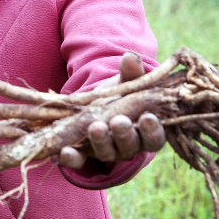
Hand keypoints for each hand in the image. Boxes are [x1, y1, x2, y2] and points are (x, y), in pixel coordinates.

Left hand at [58, 52, 164, 170]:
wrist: (99, 108)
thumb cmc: (122, 97)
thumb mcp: (127, 84)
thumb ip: (131, 74)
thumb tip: (130, 57)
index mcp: (145, 132)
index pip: (154, 137)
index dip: (152, 130)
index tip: (148, 117)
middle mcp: (129, 146)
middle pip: (129, 145)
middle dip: (123, 134)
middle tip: (118, 122)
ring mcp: (107, 152)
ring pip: (106, 152)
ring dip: (100, 141)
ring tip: (95, 127)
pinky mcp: (85, 155)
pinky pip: (79, 161)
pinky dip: (72, 159)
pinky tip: (64, 152)